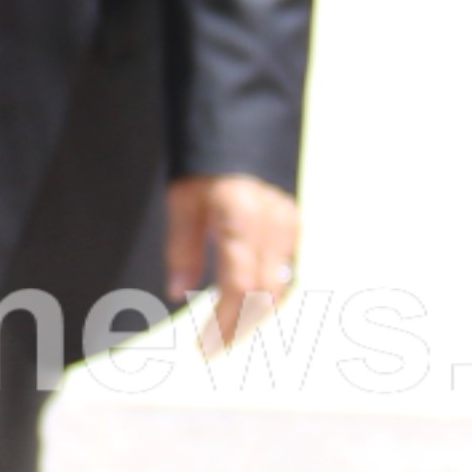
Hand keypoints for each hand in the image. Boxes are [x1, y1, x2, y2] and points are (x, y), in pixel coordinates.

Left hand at [165, 173, 298, 352]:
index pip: (239, 287)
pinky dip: (268, 294)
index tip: (207, 346)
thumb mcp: (182, 201)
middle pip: (265, 294)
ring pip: (281, 286)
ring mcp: (290, 224)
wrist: (240, 125)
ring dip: (257, 313)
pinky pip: (287, 271)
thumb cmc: (205, 162)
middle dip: (242, 325)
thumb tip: (177, 292)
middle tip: (216, 346)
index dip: (225, 322)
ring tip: (229, 331)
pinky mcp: (295, 224)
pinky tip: (249, 304)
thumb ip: (182, 249)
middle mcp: (274, 225)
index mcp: (242, 219)